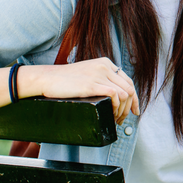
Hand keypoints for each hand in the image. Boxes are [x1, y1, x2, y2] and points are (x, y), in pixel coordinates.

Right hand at [22, 58, 140, 122]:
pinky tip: (110, 114)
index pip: (128, 81)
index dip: (134, 98)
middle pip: (129, 89)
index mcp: (106, 63)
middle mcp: (105, 66)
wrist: (47, 79)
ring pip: (125, 94)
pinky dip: (116, 107)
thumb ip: (101, 79)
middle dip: (130, 107)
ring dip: (123, 110)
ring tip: (115, 119)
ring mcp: (99, 74)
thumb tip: (115, 96)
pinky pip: (115, 95)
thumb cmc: (65, 80)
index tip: (134, 111)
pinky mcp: (92, 84)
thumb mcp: (88, 73)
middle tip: (122, 119)